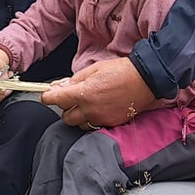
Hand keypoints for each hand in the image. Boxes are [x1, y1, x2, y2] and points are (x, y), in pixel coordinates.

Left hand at [41, 57, 156, 129]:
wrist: (146, 79)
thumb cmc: (122, 71)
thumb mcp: (94, 69)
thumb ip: (75, 80)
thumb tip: (60, 87)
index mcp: (84, 92)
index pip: (55, 99)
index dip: (48, 96)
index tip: (48, 95)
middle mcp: (91, 108)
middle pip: (66, 116)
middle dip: (66, 107)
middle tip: (73, 98)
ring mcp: (101, 118)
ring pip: (79, 124)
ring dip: (79, 116)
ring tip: (87, 106)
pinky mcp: (112, 123)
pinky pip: (95, 126)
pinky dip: (93, 119)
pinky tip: (99, 110)